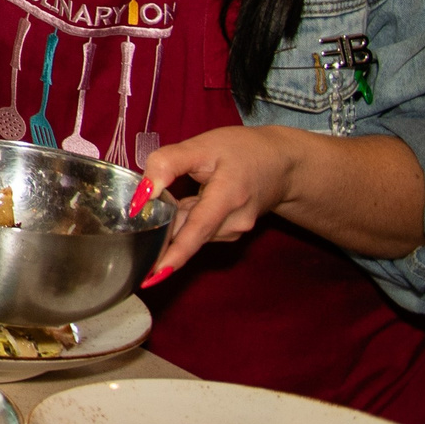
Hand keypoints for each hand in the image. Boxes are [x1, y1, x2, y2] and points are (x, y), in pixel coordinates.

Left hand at [132, 124, 299, 286]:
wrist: (281, 163)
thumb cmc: (241, 150)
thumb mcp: (201, 146)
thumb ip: (167, 164)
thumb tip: (142, 195)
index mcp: (229, 197)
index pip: (197, 231)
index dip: (174, 255)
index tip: (152, 277)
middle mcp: (235, 222)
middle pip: (188, 234)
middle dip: (163, 228)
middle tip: (147, 212)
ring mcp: (235, 231)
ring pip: (191, 232)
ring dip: (176, 219)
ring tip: (186, 188)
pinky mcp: (232, 233)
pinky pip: (199, 230)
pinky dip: (187, 219)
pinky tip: (194, 198)